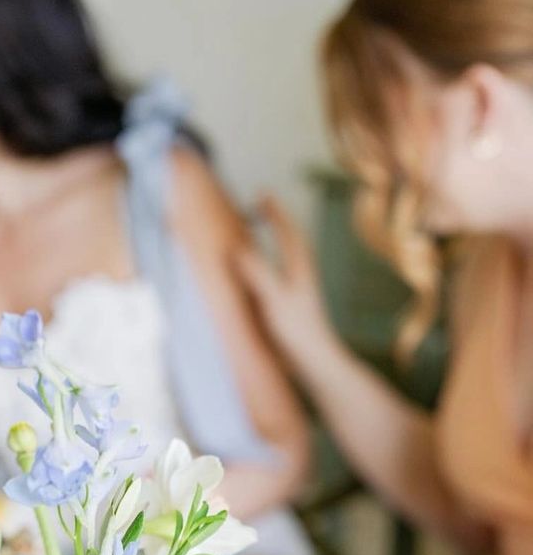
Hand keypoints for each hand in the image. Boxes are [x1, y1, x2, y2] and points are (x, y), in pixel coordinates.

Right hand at [236, 195, 337, 373]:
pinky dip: (269, 261)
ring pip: (287, 254)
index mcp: (299, 265)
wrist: (315, 360)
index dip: (273, 211)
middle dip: (275, 219)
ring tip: (258, 229)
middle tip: (259, 205)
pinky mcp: (293, 303)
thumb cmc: (297, 331)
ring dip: (274, 239)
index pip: (286, 229)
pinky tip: (259, 272)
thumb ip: (258, 272)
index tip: (260, 194)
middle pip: (289, 237)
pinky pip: (280, 271)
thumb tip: (238, 249)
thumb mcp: (274, 299)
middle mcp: (301, 271)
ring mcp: (298, 287)